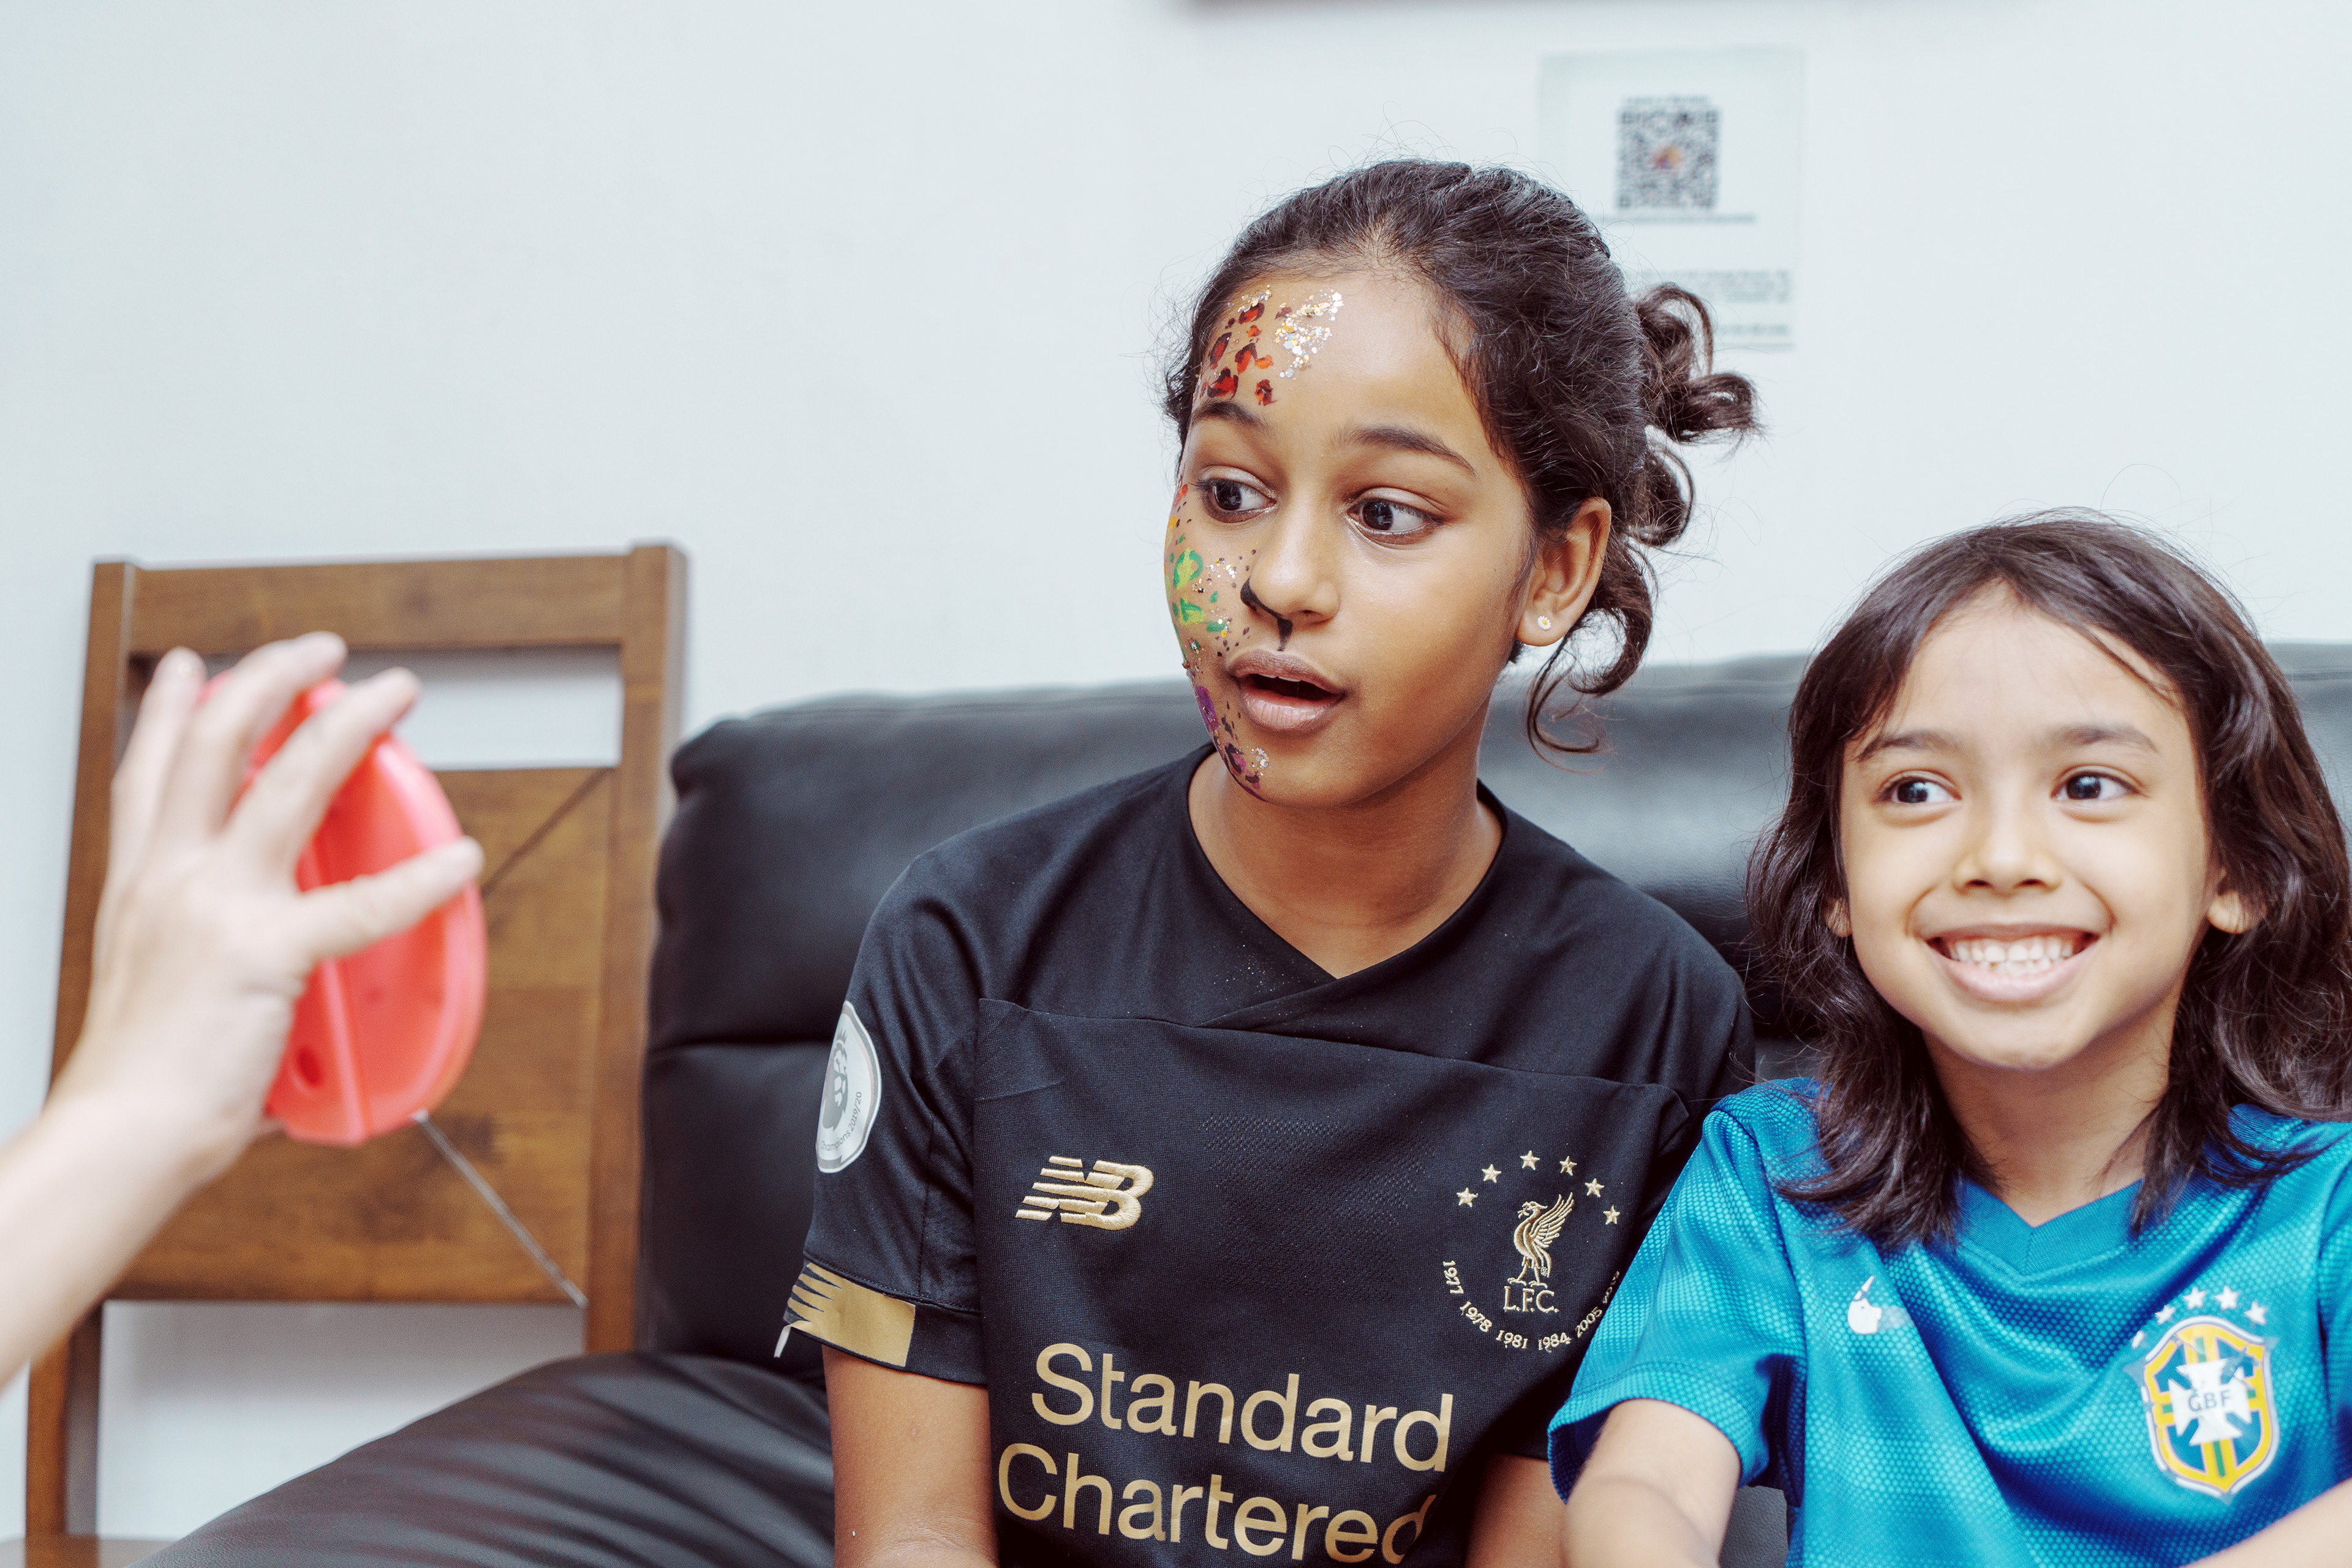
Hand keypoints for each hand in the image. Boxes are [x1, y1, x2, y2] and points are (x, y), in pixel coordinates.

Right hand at [54, 633, 482, 1181]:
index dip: (169, 709)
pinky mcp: (267, 950)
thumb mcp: (154, 989)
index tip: (192, 666)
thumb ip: (205, 962)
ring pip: (290, 780)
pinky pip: (364, 902)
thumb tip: (258, 984)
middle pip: (216, 742)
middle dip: (272, 678)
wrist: (121, 1134)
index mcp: (139, 887)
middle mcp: (170, 878)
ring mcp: (218, 906)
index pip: (148, 772)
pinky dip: (420, 877)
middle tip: (319, 651)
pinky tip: (459, 859)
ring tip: (391, 694)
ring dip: (349, 724)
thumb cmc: (140, 1082)